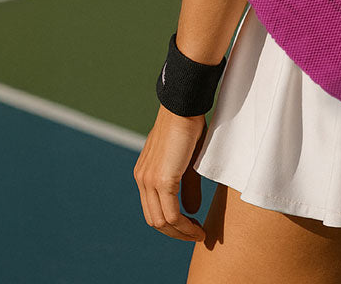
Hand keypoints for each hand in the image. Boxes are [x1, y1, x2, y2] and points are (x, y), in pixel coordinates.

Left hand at [134, 105, 208, 241]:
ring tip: (198, 234)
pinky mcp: (162, 180)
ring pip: (161, 221)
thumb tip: (190, 210)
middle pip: (154, 220)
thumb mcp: (188, 160)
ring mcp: (149, 180)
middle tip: (195, 235)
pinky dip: (185, 226)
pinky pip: (172, 214)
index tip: (189, 226)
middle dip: (175, 233)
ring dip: (181, 233)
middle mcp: (142, 179)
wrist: (183, 105)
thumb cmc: (188, 126)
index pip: (152, 208)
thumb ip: (187, 186)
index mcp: (144, 173)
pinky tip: (197, 227)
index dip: (170, 222)